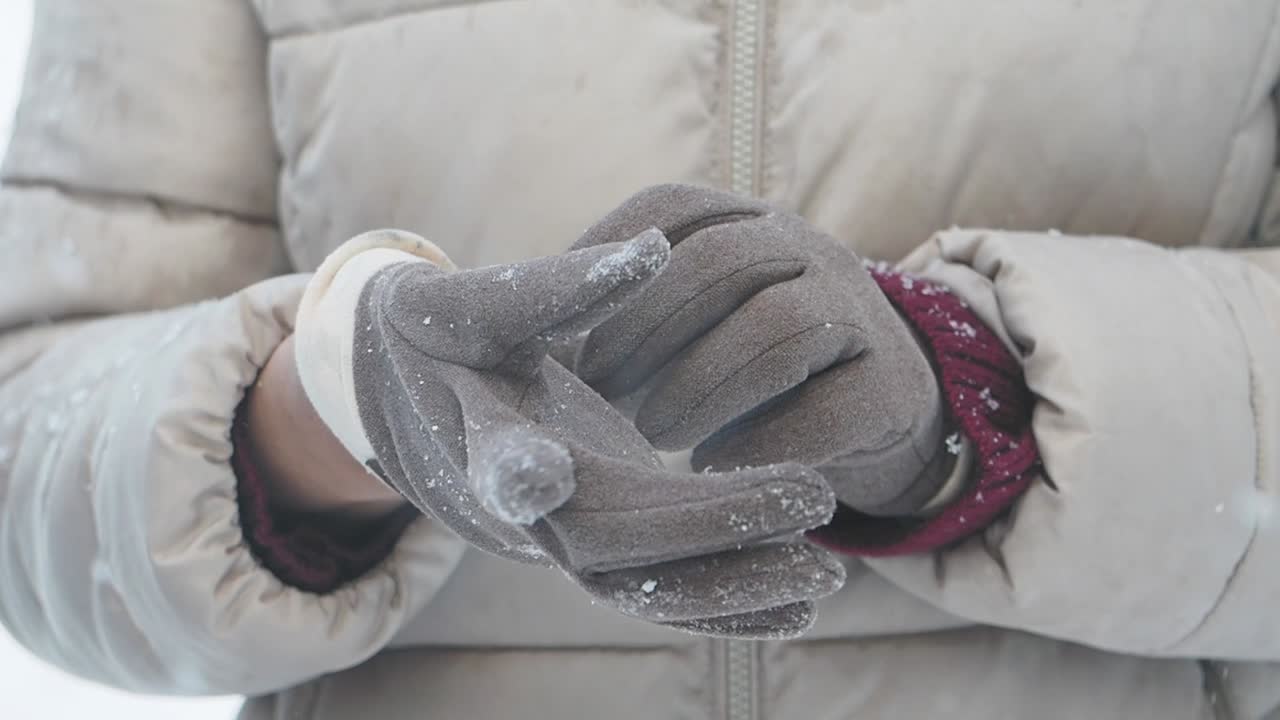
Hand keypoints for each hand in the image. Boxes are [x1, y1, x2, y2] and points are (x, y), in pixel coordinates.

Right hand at [293, 228, 844, 637]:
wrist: (405, 399)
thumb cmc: (437, 336)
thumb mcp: (473, 301)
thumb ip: (558, 285)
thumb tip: (655, 249)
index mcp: (477, 439)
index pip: (502, 466)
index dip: (529, 474)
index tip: (565, 478)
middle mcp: (517, 509)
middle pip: (610, 543)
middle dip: (711, 529)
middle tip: (814, 499)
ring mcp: (557, 535)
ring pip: (641, 587)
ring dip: (731, 589)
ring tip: (824, 580)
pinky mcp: (591, 541)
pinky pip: (655, 590)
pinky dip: (721, 605)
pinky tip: (793, 604)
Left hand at [570, 185, 955, 515]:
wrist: (877, 411)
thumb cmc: (751, 368)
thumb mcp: (697, 324)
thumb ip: (630, 318)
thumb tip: (537, 344)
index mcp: (751, 221)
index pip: (674, 208)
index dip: (609, 261)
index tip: (562, 333)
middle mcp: (811, 249)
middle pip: (724, 261)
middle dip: (648, 330)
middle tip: (600, 393)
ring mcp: (861, 313)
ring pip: (780, 328)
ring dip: (702, 387)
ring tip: (653, 437)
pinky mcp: (893, 388)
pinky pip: (830, 409)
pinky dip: (762, 444)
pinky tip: (714, 472)